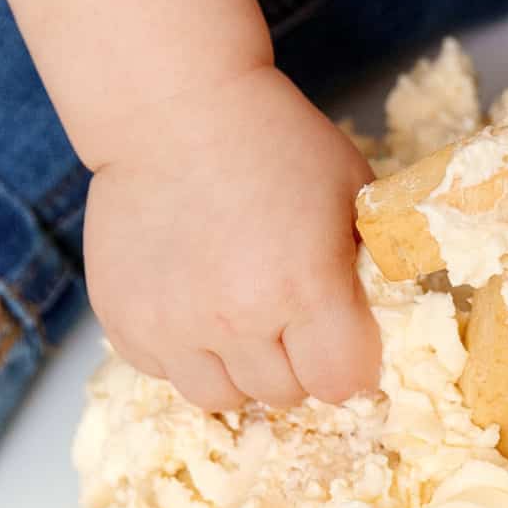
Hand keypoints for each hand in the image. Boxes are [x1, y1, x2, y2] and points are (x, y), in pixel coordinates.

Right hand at [83, 65, 379, 409]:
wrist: (174, 109)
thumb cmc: (277, 144)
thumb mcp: (355, 194)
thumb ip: (375, 268)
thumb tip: (382, 329)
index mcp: (305, 288)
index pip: (341, 383)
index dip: (349, 364)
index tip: (341, 340)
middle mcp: (237, 318)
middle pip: (285, 394)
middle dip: (296, 363)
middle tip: (287, 313)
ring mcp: (173, 325)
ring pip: (221, 397)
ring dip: (238, 369)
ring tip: (239, 315)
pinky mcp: (126, 320)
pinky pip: (165, 372)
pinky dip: (184, 352)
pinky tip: (192, 301)